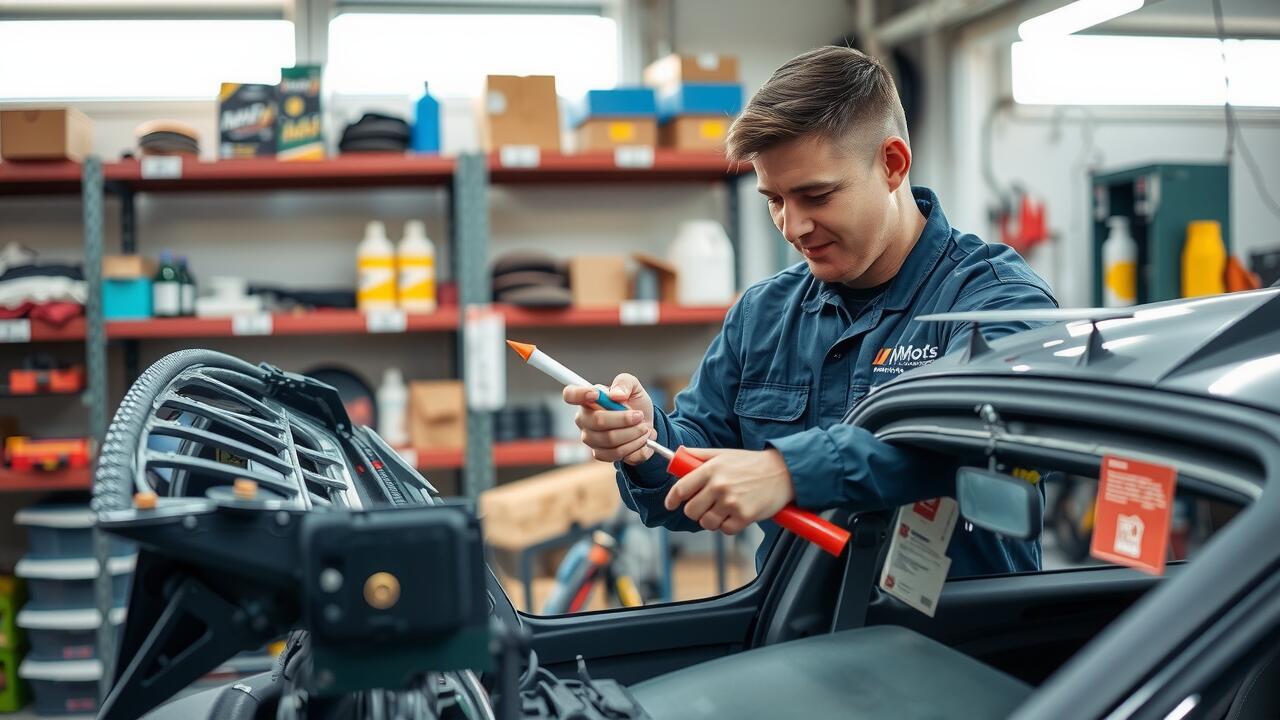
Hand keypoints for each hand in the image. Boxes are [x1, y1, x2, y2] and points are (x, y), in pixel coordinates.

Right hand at [563, 373, 656, 464]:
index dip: (579, 394)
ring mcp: (590, 438)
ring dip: (633, 433)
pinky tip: (639, 439)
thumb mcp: (634, 386)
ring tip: (643, 428)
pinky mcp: (599, 453)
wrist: (645, 424)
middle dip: (624, 419)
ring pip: (610, 439)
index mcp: (587, 398)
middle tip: (639, 416)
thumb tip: (616, 394)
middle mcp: (584, 419)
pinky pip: (615, 453)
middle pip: (598, 421)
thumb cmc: (634, 402)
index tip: (596, 394)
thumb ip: (624, 383)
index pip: (570, 394)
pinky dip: (633, 447)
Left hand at [663, 448, 794, 534]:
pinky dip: (728, 525)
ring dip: (712, 520)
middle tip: (705, 506)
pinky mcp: (745, 516)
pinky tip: (736, 514)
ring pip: (706, 523)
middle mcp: (719, 486)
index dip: (672, 499)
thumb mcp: (723, 453)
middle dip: (695, 510)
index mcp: (711, 469)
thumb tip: (677, 454)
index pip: (681, 489)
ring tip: (723, 510)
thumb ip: (698, 455)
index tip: (671, 504)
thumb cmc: (752, 463)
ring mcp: (732, 502)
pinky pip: (726, 530)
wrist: (783, 472)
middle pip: (691, 510)